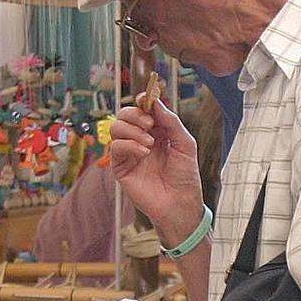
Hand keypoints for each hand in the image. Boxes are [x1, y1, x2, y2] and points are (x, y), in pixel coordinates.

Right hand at [105, 97, 205, 241]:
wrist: (180, 202)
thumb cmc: (185, 176)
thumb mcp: (185, 143)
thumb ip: (171, 121)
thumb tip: (155, 101)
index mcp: (156, 132)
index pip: (142, 110)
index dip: (142, 101)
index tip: (145, 98)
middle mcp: (140, 140)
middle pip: (125, 115)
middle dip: (135, 114)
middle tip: (149, 124)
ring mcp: (129, 153)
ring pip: (116, 128)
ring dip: (132, 130)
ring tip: (149, 143)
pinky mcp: (121, 167)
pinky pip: (115, 147)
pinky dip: (129, 145)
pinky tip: (144, 153)